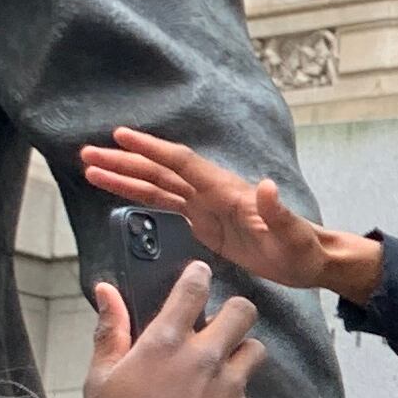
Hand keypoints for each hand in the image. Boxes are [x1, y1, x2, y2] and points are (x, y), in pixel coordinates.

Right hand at [79, 127, 385, 305]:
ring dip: (125, 177)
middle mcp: (212, 193)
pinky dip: (141, 196)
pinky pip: (165, 205)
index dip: (152, 149)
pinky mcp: (204, 223)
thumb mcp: (292, 234)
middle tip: (87, 154)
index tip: (121, 135)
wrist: (310, 261)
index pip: (182, 163)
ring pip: (157, 186)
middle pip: (161, 171)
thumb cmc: (302, 248)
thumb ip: (277, 211)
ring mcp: (207, 207)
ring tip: (91, 168)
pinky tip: (120, 192)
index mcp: (227, 191)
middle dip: (125, 161)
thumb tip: (265, 186)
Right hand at [84, 262, 261, 397]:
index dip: (199, 274)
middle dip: (233, 312)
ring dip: (240, 353)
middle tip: (217, 326)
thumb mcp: (100, 378)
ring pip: (255, 349)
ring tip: (217, 370)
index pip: (195, 286)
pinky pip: (248, 394)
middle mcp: (204, 356)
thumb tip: (105, 291)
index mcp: (165, 341)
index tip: (199, 274)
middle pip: (243, 310)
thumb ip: (110, 330)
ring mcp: (230, 386)